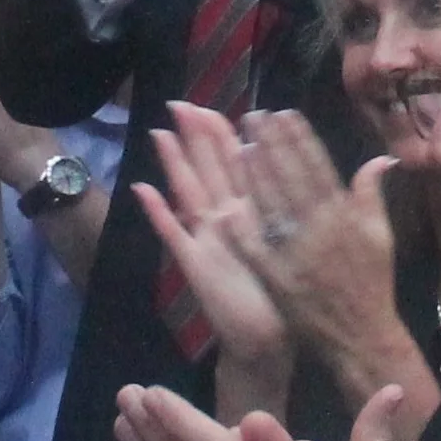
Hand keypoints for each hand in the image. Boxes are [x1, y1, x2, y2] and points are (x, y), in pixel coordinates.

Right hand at [136, 104, 289, 368]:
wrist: (266, 338)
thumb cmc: (282, 292)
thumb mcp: (290, 241)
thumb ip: (292, 203)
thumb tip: (298, 166)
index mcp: (251, 211)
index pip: (236, 161)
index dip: (226, 133)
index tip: (218, 101)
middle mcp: (226, 219)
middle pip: (208, 168)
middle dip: (195, 136)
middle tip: (180, 101)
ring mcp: (206, 240)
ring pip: (189, 192)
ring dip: (174, 164)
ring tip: (159, 131)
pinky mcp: (195, 264)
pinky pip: (174, 234)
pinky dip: (158, 212)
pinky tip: (142, 189)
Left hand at [233, 112, 439, 440]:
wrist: (359, 333)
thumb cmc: (371, 282)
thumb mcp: (381, 234)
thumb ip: (371, 194)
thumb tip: (382, 158)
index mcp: (343, 215)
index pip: (317, 166)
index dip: (298, 138)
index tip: (283, 113)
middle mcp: (318, 228)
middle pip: (290, 178)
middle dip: (270, 145)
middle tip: (252, 116)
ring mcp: (295, 252)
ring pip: (270, 204)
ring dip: (254, 173)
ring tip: (238, 144)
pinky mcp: (276, 275)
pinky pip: (254, 245)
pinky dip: (241, 224)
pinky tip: (226, 201)